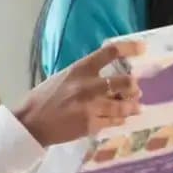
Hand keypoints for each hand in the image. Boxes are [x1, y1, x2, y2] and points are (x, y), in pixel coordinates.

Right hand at [15, 40, 143, 145]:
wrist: (30, 124)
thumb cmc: (42, 99)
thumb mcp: (61, 79)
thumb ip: (83, 77)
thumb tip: (106, 80)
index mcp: (79, 69)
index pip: (109, 53)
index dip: (129, 48)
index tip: (142, 48)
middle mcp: (88, 86)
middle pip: (126, 82)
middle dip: (134, 87)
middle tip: (135, 90)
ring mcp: (91, 106)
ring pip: (124, 105)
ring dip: (132, 106)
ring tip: (135, 107)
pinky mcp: (91, 124)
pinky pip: (114, 121)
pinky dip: (119, 119)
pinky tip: (119, 118)